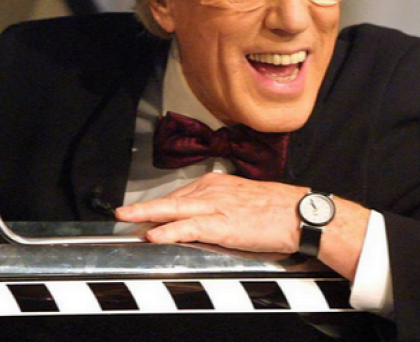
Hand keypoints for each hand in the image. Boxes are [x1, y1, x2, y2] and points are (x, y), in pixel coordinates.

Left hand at [114, 172, 370, 279]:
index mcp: (218, 185)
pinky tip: (154, 235)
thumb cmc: (277, 209)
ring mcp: (216, 207)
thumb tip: (208, 218)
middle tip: (121, 212)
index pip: (182, 194)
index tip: (143, 213)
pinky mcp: (222, 225)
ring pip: (174, 209)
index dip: (161, 206)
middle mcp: (213, 191)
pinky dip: (168, 231)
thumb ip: (223, 206)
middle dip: (144, 207)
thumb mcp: (245, 200)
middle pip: (171, 199)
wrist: (298, 213)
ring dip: (148, 215)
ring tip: (127, 220)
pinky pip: (188, 227)